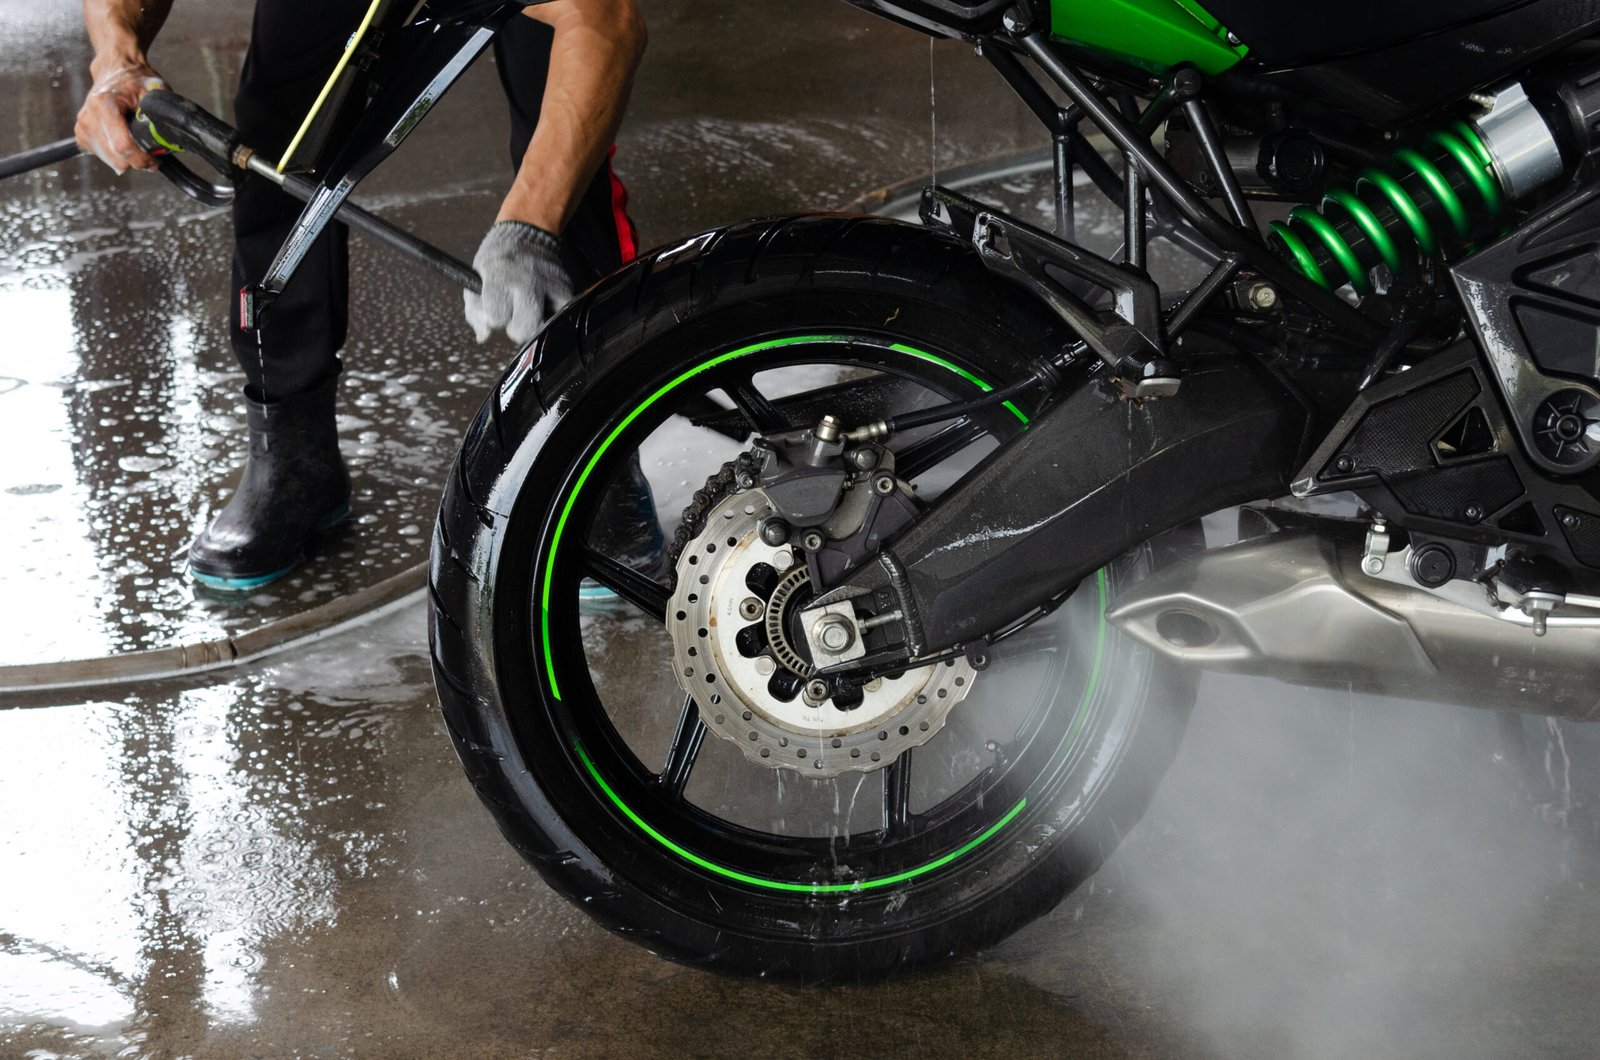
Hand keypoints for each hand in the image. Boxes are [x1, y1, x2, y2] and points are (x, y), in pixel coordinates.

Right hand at [75, 63, 166, 173]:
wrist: (116, 71)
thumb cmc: (136, 81)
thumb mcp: (156, 91)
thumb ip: (163, 113)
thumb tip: (170, 135)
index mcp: (104, 104)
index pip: (123, 146)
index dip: (143, 158)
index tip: (156, 159)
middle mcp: (89, 117)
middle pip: (118, 159)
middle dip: (138, 159)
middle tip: (150, 149)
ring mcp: (83, 128)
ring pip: (112, 162)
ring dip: (129, 157)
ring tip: (136, 139)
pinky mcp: (82, 135)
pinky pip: (105, 158)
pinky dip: (118, 154)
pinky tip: (123, 138)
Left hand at [464, 221, 576, 344]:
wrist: (527, 230)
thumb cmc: (498, 258)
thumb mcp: (476, 278)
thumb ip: (475, 311)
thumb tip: (484, 335)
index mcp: (499, 276)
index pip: (496, 318)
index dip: (494, 318)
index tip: (495, 308)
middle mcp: (526, 280)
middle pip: (523, 330)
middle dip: (515, 327)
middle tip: (514, 314)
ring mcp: (549, 284)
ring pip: (544, 327)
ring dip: (534, 323)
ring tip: (529, 308)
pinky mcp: (566, 287)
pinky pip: (559, 315)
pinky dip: (550, 314)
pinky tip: (542, 302)